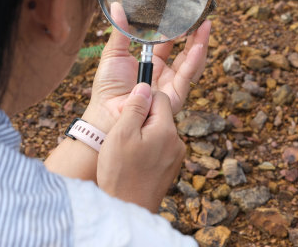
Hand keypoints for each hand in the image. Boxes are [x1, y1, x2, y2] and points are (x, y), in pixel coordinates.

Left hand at [82, 2, 210, 131]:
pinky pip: (187, 77)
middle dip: (194, 35)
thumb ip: (121, 30)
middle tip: (201, 16)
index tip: (181, 13)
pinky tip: (198, 47)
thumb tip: (117, 5)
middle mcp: (163, 74)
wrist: (106, 112)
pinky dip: (194, 61)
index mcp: (150, 63)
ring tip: (205, 26)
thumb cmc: (107, 86)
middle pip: (184, 52)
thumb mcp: (114, 53)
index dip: (176, 29)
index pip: (168, 44)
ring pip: (191, 63)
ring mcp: (170, 85)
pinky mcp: (174, 97)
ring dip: (200, 44)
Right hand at [97, 83, 185, 211]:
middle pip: (158, 115)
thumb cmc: (121, 172)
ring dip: (141, 135)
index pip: (159, 97)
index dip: (140, 100)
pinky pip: (158, 147)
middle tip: (122, 136)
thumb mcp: (122, 133)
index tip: (125, 113)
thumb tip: (144, 86)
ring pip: (157, 131)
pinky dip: (145, 149)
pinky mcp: (170, 168)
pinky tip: (132, 163)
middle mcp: (176, 141)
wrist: (128, 210)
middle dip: (140, 119)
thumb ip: (135, 107)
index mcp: (166, 130)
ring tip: (125, 153)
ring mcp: (175, 156)